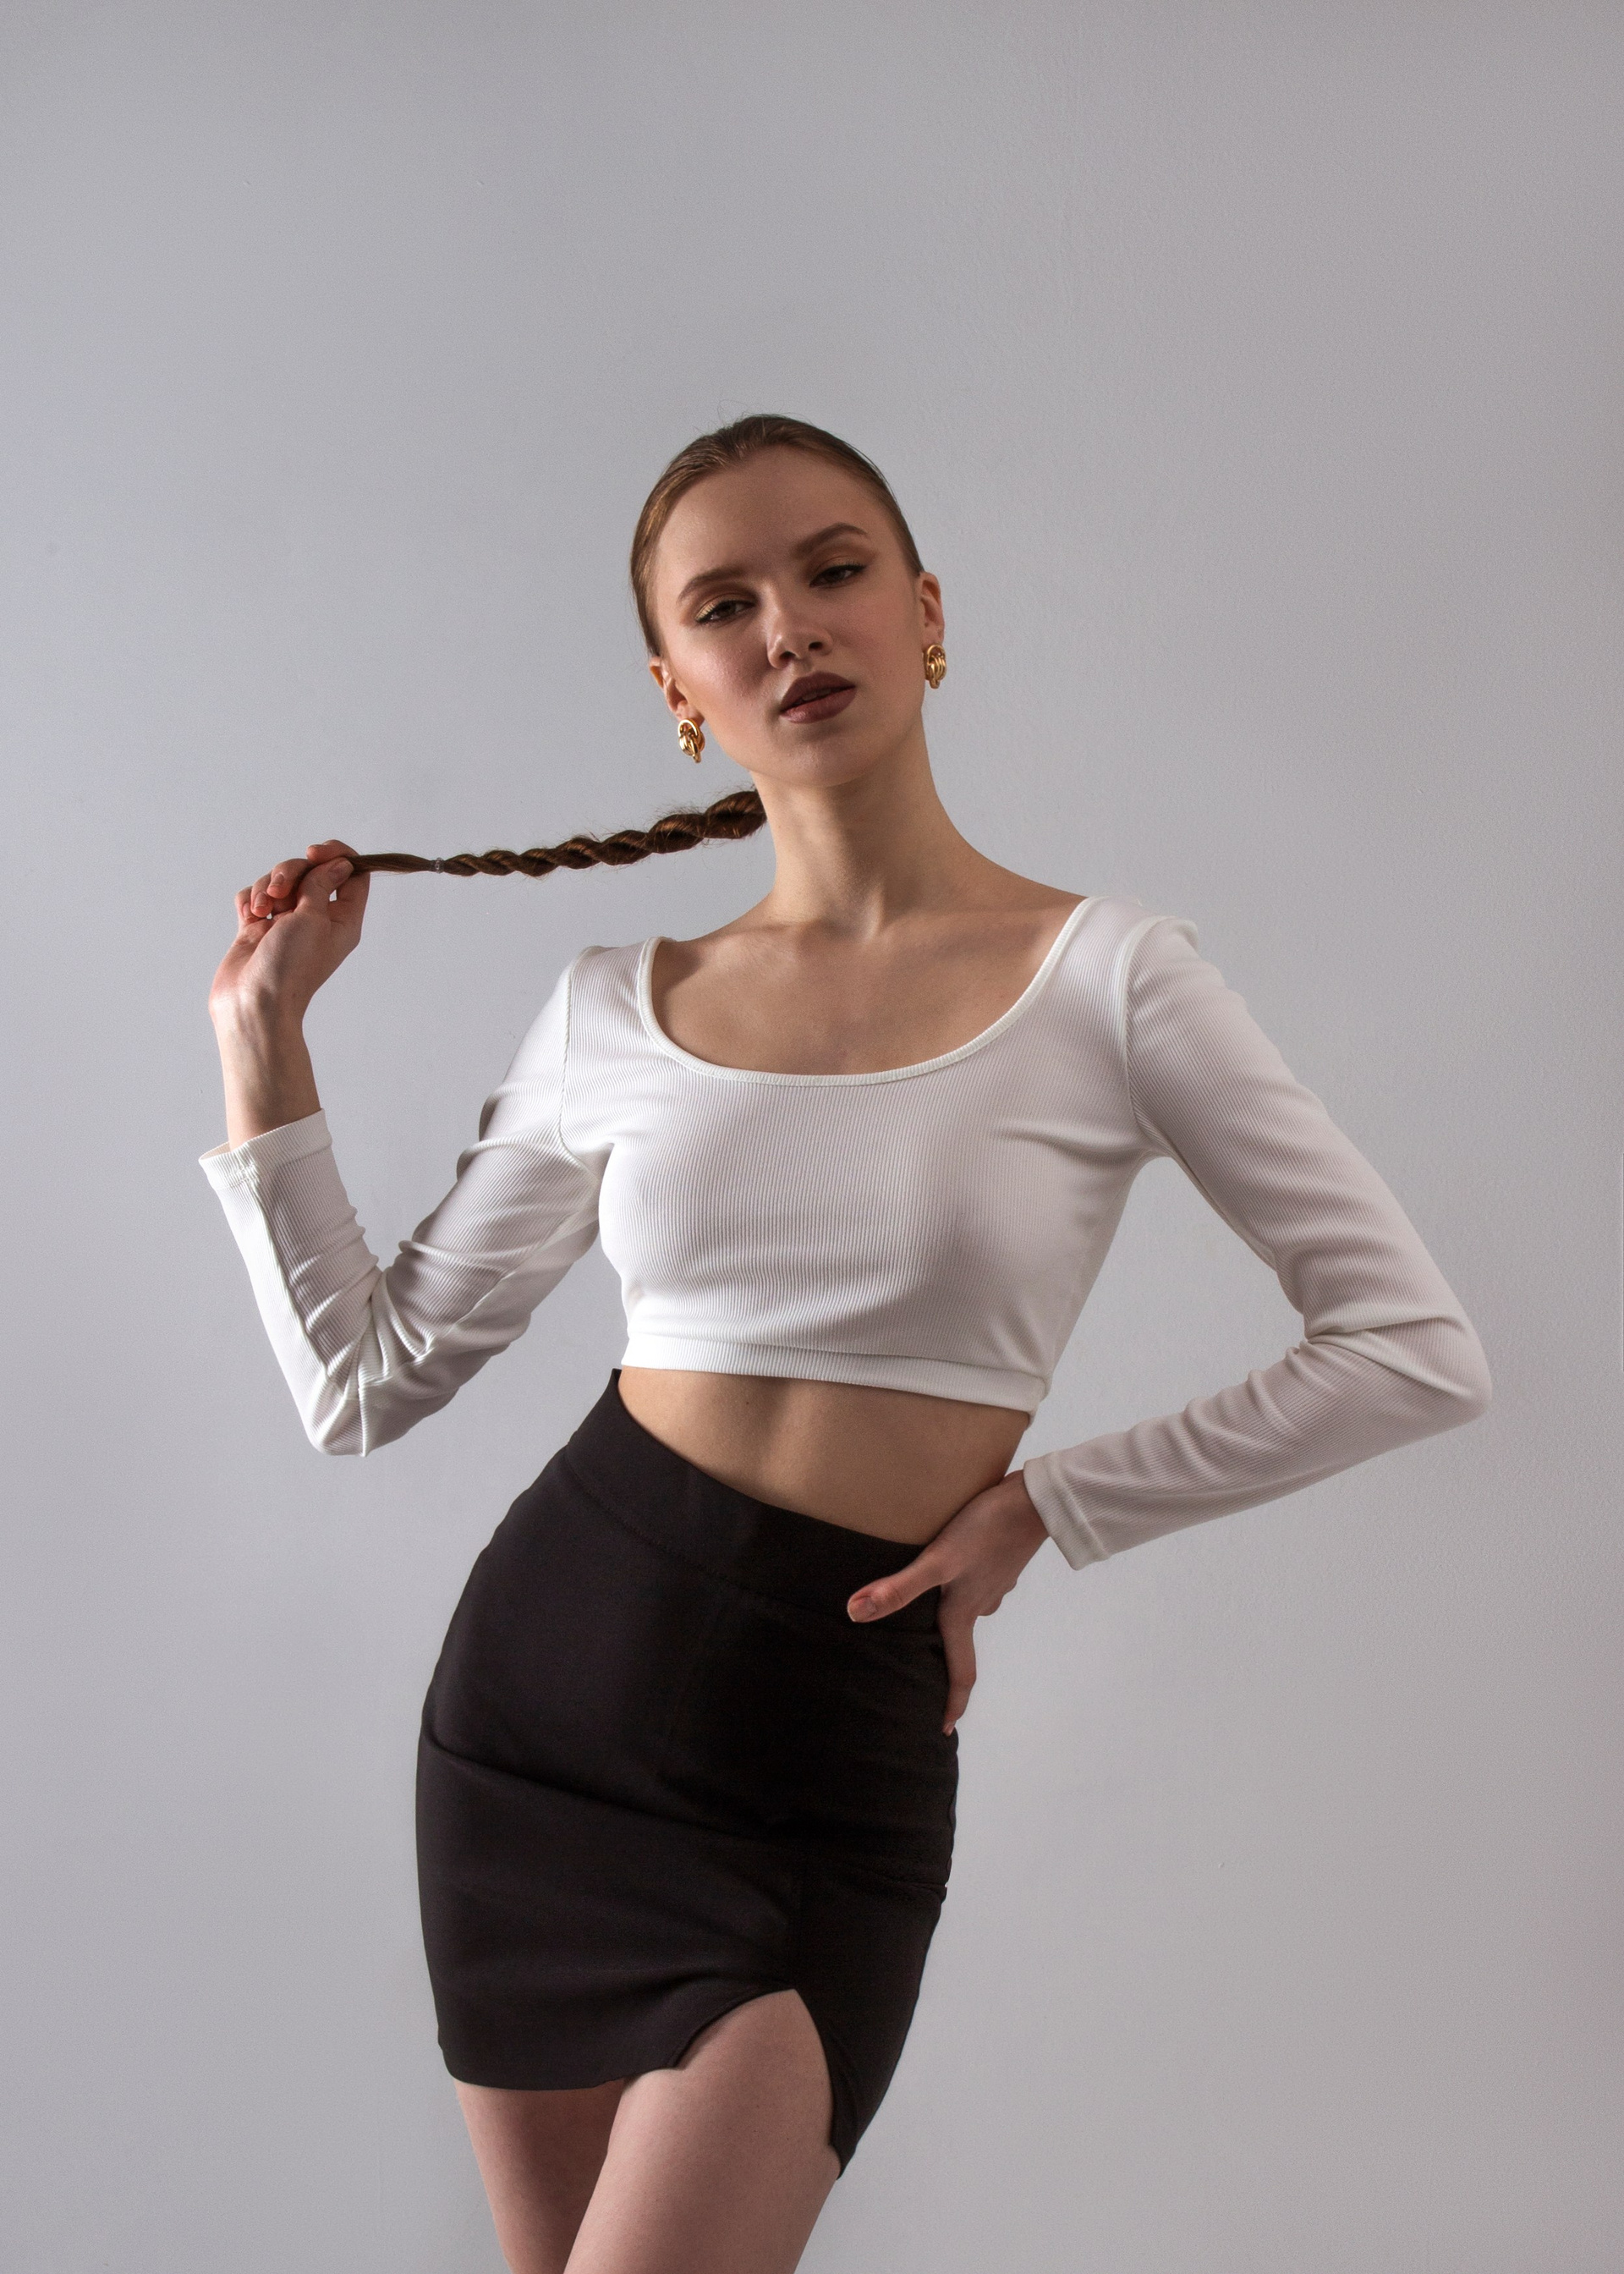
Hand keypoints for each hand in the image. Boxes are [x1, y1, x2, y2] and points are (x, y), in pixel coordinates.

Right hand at [209, 838, 370, 1032]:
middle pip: (310, 871)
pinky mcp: (258, 927)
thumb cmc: (289, 966)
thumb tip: (341, 863)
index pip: (352, 874)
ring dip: (267, 888)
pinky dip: (251, 901)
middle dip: (290, 872)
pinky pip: (255, 896)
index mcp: (343, 919)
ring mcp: (286, 923)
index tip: (314, 851)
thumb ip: (322, 884)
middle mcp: (316, 919)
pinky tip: (250, 917)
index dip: (335, 855)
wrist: (252, 1001)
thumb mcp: (314, 918)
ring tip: (262, 911)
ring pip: (279, 881)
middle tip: (281, 892)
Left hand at [846, 1471, 1051, 1734]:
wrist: (1035, 1501)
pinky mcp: (1000, 1558)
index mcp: (964, 1613)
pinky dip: (964, 1584)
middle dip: (946, 1659)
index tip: (945, 1730)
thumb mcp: (938, 1561)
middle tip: (926, 1667)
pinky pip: (978, 1581)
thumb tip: (855, 1614)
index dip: (953, 1704)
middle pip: (961, 1641)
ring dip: (954, 1615)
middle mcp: (981, 1603)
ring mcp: (995, 1581)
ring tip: (932, 1610)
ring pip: (970, 1608)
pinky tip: (955, 1567)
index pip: (961, 1671)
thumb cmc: (985, 1530)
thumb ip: (899, 1589)